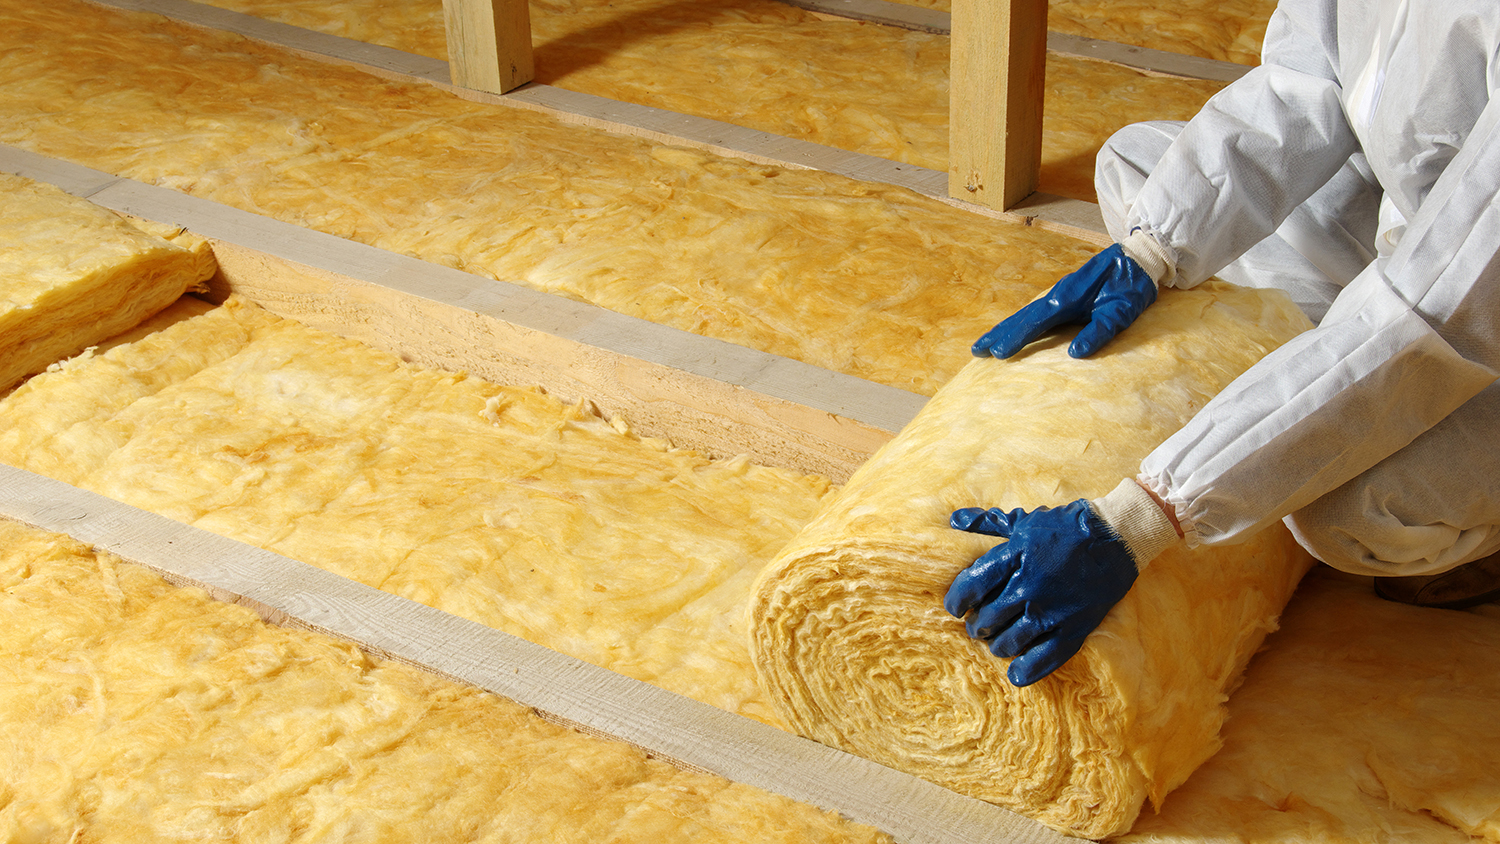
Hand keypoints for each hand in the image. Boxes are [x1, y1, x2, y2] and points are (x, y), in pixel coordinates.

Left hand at [944, 501, 1139, 685]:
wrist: (1114, 538)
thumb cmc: (1064, 528)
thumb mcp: (1023, 521)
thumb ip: (987, 523)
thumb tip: (955, 519)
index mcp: (1014, 557)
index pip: (971, 587)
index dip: (956, 601)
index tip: (956, 607)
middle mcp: (1029, 586)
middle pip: (987, 619)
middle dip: (976, 626)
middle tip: (979, 625)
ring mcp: (1051, 611)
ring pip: (1008, 642)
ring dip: (996, 645)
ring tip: (997, 641)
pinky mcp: (1073, 629)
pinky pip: (1043, 659)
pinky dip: (1025, 671)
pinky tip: (1015, 673)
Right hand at [972, 243, 1156, 359]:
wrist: (1137, 258)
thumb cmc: (1131, 286)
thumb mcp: (1122, 311)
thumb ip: (1099, 331)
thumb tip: (1075, 354)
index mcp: (1068, 299)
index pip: (1036, 322)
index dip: (1016, 338)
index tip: (997, 353)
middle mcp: (1058, 295)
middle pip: (1022, 317)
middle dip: (999, 334)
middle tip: (976, 351)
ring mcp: (1059, 293)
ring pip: (1025, 313)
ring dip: (1005, 328)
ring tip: (985, 343)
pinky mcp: (1064, 295)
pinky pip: (1035, 311)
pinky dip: (1019, 322)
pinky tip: (1013, 329)